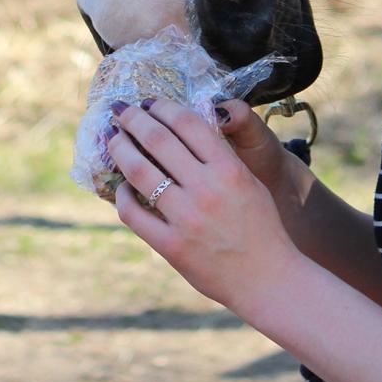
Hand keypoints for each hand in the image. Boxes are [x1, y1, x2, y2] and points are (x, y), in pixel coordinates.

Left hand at [107, 99, 302, 313]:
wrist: (268, 280)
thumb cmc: (261, 227)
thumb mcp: (249, 181)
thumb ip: (219, 156)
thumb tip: (182, 130)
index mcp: (228, 168)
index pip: (186, 122)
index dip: (162, 107)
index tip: (149, 102)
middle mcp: (206, 188)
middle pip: (158, 139)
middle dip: (134, 119)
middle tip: (121, 110)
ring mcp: (187, 219)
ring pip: (139, 172)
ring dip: (120, 149)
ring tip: (113, 138)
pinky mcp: (171, 247)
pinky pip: (134, 213)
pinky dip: (121, 195)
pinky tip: (121, 186)